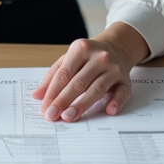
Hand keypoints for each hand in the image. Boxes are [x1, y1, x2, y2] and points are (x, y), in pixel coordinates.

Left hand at [31, 22, 148, 121]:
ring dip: (82, 104)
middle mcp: (99, 57)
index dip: (52, 92)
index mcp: (81, 48)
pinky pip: (121, 93)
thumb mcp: (68, 59)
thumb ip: (52, 76)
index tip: (44, 108)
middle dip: (63, 101)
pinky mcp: (126, 79)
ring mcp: (113, 68)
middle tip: (52, 116)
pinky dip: (116, 102)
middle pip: (78, 83)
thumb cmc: (87, 56)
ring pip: (97, 89)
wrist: (116, 47)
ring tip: (69, 116)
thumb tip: (37, 95)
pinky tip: (108, 111)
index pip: (64, 74)